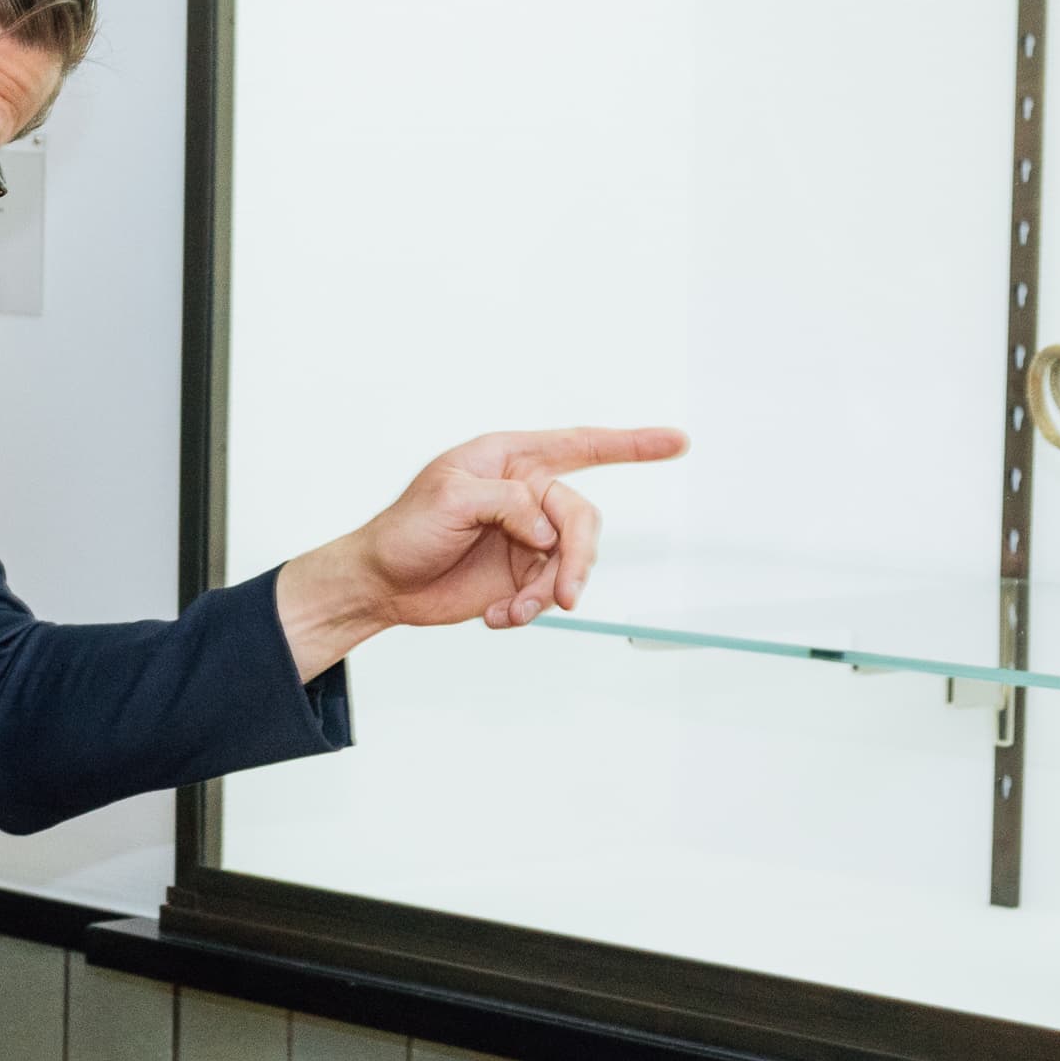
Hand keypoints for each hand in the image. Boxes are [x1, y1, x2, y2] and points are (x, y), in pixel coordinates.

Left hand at [277, 425, 688, 679]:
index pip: (581, 445)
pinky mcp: (522, 575)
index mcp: (509, 459)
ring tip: (514, 613)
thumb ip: (506, 501)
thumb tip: (546, 528)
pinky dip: (531, 609)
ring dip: (550, 592)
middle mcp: (526, 494)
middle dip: (578, 559)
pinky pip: (550, 591)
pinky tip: (498, 618)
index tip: (678, 441)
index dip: (632, 444)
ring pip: (572, 561)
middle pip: (582, 519)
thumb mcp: (449, 500)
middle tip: (565, 597)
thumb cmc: (404, 530)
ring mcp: (527, 536)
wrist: (381, 585)